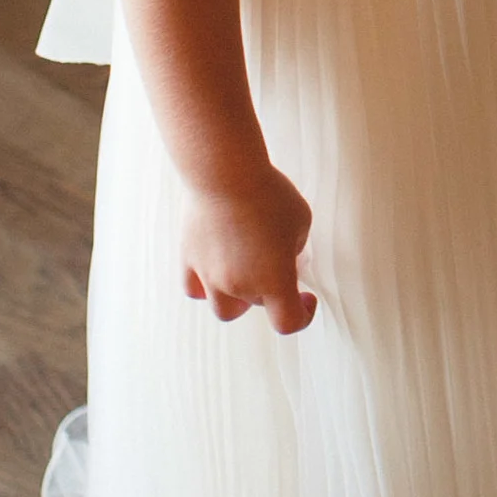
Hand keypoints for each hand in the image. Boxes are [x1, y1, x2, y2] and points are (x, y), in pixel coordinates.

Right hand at [180, 166, 316, 332]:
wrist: (225, 174)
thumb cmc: (267, 194)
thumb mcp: (300, 221)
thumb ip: (295, 248)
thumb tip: (285, 256)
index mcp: (273, 281)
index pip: (288, 322)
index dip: (302, 316)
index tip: (306, 299)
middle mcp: (240, 286)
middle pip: (258, 305)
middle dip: (272, 290)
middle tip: (277, 263)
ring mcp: (210, 276)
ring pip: (223, 308)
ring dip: (238, 298)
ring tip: (246, 274)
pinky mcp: (190, 259)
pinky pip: (194, 288)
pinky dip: (206, 287)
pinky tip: (215, 272)